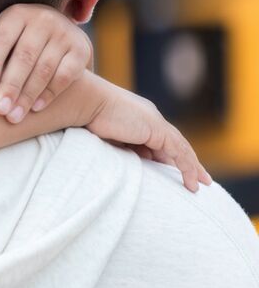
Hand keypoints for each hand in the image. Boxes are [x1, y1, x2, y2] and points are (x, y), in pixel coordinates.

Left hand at [0, 4, 91, 122]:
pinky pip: (65, 75)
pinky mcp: (81, 49)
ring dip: (28, 95)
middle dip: (11, 85)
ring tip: (14, 116)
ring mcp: (65, 33)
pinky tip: (36, 108)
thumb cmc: (14, 37)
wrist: (56, 33)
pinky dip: (50, 93)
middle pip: (25, 56)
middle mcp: (43, 19)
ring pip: (45, 68)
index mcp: (18, 14)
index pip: (2, 38)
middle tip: (0, 109)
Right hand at [87, 76, 211, 192]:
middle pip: (173, 145)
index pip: (158, 142)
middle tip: (197, 179)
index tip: (170, 171)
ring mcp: (156, 124)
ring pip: (180, 149)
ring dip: (192, 168)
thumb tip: (135, 162)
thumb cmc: (88, 118)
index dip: (167, 157)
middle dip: (186, 162)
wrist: (87, 102)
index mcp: (138, 120)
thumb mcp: (110, 137)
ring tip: (199, 185)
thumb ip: (123, 146)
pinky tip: (192, 183)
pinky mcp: (159, 130)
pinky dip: (188, 168)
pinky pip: (179, 152)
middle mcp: (150, 120)